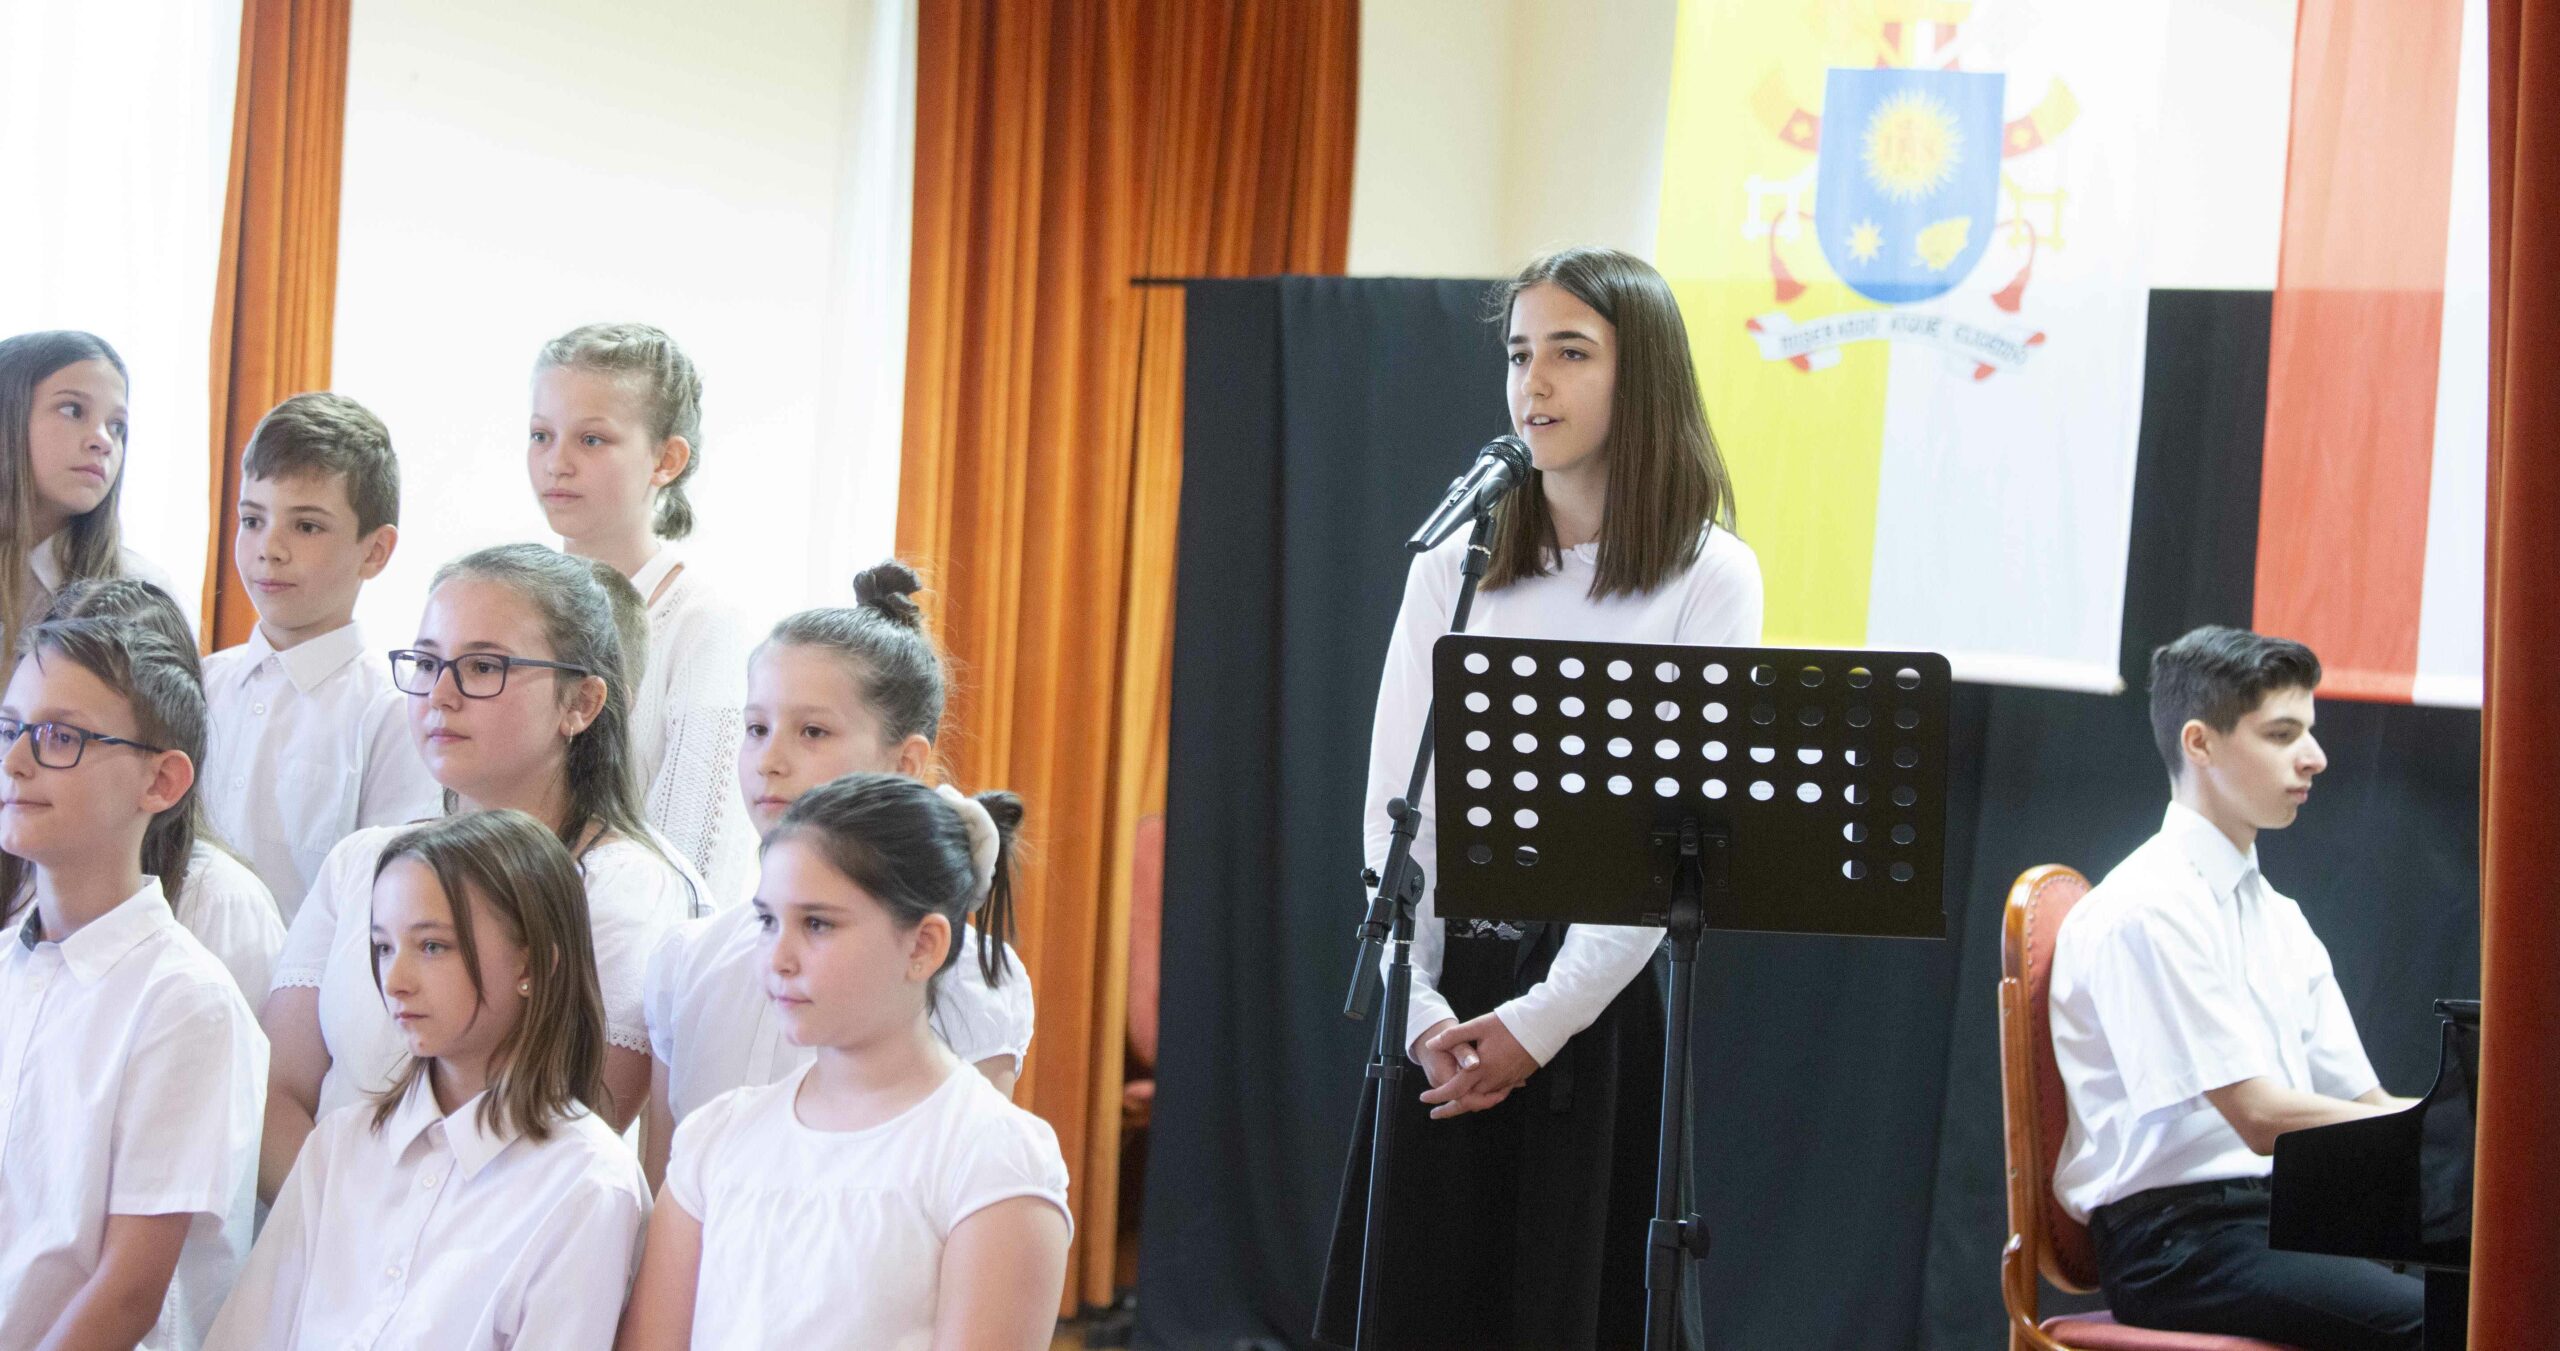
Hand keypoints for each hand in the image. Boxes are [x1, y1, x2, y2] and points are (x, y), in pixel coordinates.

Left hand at [1416, 1013, 1537, 1118]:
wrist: (1542, 1027)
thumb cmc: (1509, 1024)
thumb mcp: (1478, 1026)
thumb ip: (1453, 1036)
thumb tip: (1431, 1045)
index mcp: (1481, 1068)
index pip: (1454, 1089)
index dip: (1437, 1096)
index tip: (1424, 1098)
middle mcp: (1493, 1079)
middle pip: (1468, 1101)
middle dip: (1450, 1108)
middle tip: (1435, 1113)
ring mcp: (1506, 1081)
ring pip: (1483, 1100)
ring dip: (1468, 1103)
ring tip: (1455, 1105)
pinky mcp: (1516, 1079)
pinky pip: (1497, 1095)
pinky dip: (1485, 1099)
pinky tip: (1481, 1095)